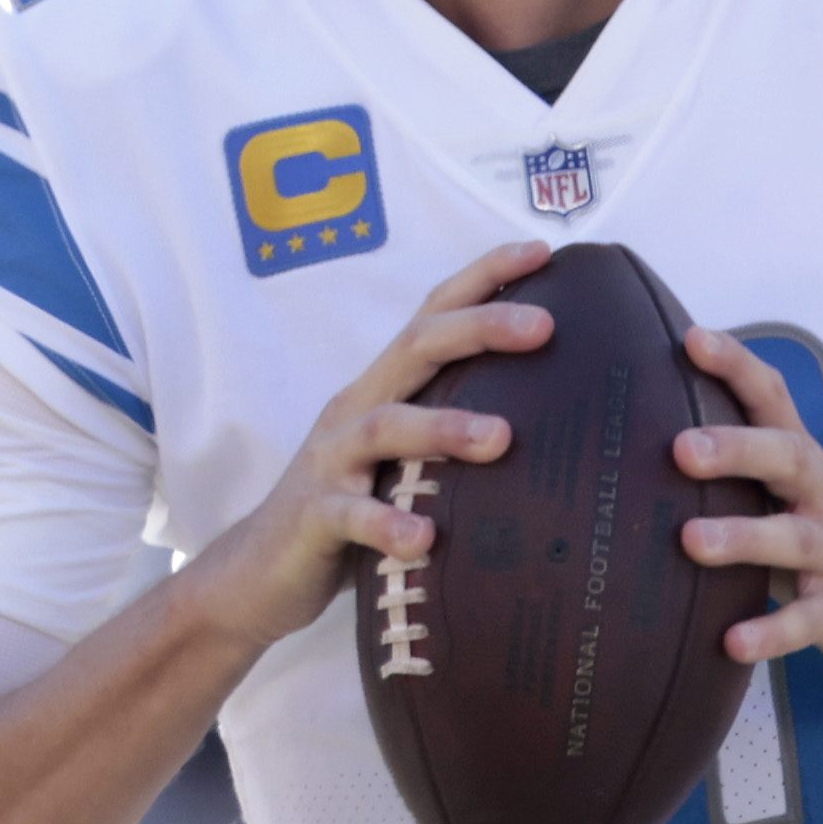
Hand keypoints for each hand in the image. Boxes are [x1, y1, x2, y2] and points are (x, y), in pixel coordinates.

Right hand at [176, 244, 554, 650]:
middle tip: (543, 327)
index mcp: (387, 389)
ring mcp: (332, 460)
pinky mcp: (314, 516)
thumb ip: (460, 431)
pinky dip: (387, 525)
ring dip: (444, 427)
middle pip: (417, 349)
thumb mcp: (408, 458)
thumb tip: (562, 418)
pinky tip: (424, 538)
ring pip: (386, 427)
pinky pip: (351, 516)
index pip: (435, 316)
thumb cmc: (357, 506)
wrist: (260, 571)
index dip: (484, 278)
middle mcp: (358, 410)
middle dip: (479, 329)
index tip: (543, 251)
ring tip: (501, 437)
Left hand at [675, 326, 822, 701]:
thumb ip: (747, 482)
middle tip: (681, 448)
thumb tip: (648, 456)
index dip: (739, 368)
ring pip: (799, 540)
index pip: (776, 405)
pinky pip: (809, 623)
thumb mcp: (802, 506)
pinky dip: (772, 631)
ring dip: (746, 537)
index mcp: (810, 473)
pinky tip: (733, 642)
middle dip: (738, 448)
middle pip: (791, 460)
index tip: (693, 338)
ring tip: (693, 541)